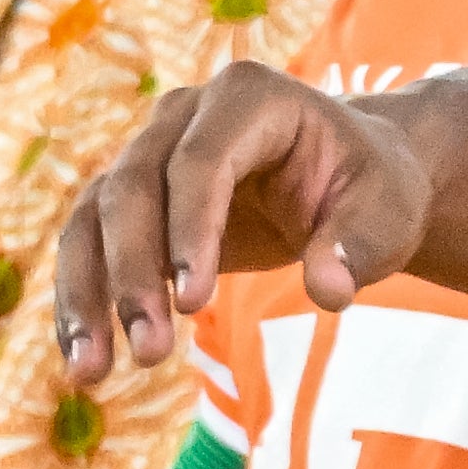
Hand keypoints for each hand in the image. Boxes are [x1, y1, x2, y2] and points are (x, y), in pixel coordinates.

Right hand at [54, 62, 431, 379]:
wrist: (346, 180)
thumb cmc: (370, 189)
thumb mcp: (387, 213)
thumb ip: (360, 244)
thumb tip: (330, 289)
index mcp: (251, 98)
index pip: (201, 161)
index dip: (190, 230)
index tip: (193, 306)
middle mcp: (185, 113)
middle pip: (135, 186)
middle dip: (134, 273)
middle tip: (150, 352)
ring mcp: (149, 149)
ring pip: (95, 215)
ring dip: (87, 293)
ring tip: (92, 370)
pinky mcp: (130, 196)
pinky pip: (88, 242)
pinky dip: (80, 298)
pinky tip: (83, 359)